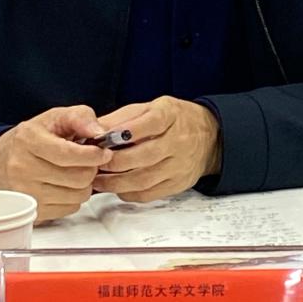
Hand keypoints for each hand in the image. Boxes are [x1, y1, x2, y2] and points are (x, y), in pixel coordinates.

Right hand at [0, 105, 113, 222]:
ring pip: (77, 196)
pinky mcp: (33, 211)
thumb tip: (100, 133)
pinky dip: (74, 197)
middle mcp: (24, 169)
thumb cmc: (33, 137)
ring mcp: (27, 193)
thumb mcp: (55, 117)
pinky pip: (70, 209)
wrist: (1, 160)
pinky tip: (66, 185)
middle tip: (88, 161)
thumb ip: (81, 118)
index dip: (93, 155)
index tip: (104, 152)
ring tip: (76, 171)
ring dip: (85, 184)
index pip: (68, 154)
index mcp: (29, 141)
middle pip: (78, 177)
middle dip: (91, 168)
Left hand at [91, 97, 220, 202]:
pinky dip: (128, 193)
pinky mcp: (177, 184)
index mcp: (170, 116)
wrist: (209, 137)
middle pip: (144, 156)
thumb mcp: (151, 108)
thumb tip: (94, 129)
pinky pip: (149, 193)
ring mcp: (179, 165)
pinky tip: (116, 188)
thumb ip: (122, 118)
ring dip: (116, 182)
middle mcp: (177, 141)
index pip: (149, 123)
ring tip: (97, 180)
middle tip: (93, 163)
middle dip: (114, 162)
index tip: (101, 139)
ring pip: (143, 179)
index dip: (124, 132)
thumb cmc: (175, 120)